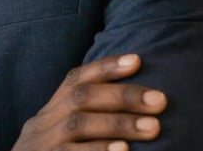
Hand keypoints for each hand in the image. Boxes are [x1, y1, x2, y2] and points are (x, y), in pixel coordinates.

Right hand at [11, 54, 166, 150]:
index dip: (104, 67)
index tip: (136, 60)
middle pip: (80, 99)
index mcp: (48, 114)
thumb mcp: (58, 138)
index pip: (74, 80)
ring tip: (154, 127)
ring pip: (78, 125)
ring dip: (119, 124)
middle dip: (122, 96)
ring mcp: (42, 146)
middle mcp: (42, 125)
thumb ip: (83, 122)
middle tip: (160, 100)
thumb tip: (132, 105)